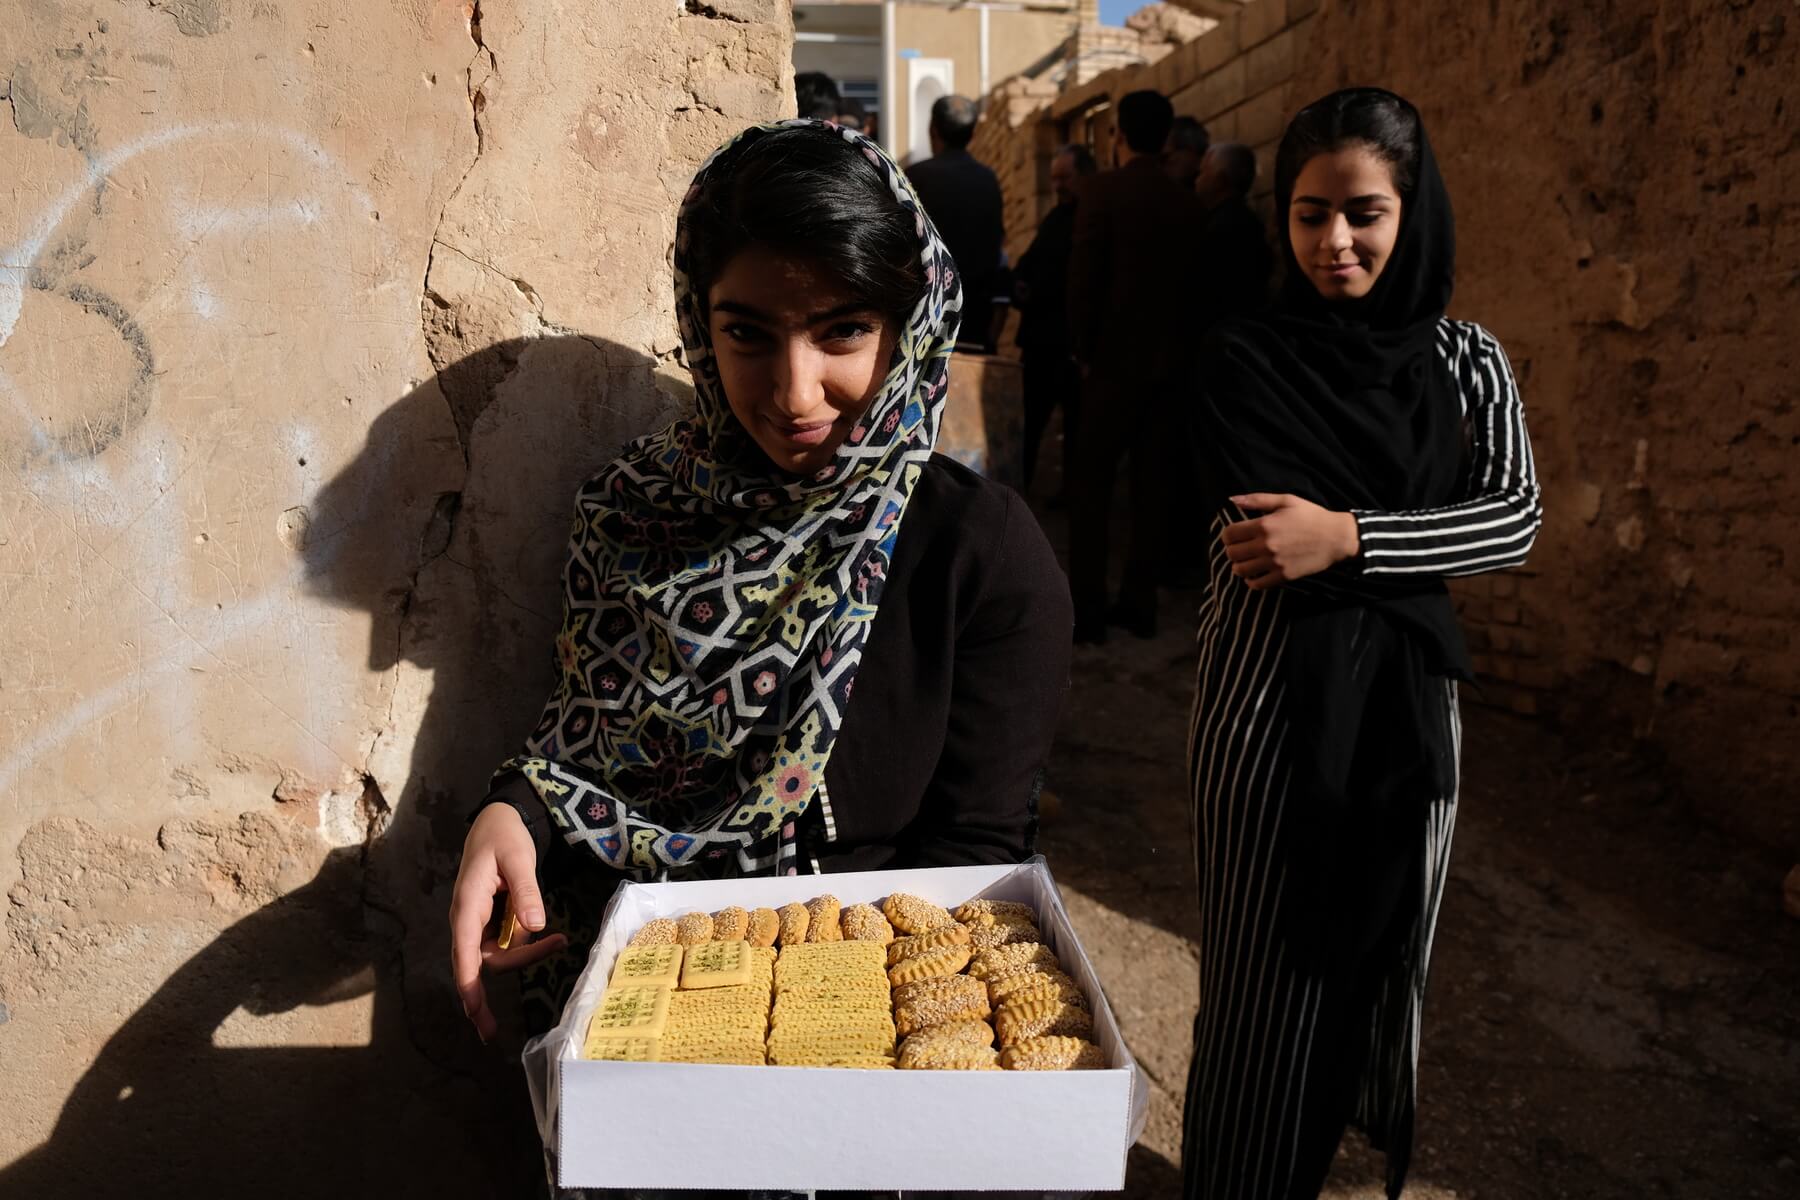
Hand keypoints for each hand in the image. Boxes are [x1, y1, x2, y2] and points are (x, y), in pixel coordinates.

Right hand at [449, 803, 567, 1041]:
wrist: (498, 821)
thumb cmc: (503, 836)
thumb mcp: (519, 857)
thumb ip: (526, 890)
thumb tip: (535, 926)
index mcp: (467, 905)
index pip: (464, 954)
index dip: (469, 987)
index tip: (476, 1015)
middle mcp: (467, 920)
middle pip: (487, 961)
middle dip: (519, 965)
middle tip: (557, 947)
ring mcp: (478, 924)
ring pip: (499, 956)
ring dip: (528, 954)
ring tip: (559, 939)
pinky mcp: (490, 924)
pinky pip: (506, 945)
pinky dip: (526, 946)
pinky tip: (550, 937)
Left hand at [1220, 493, 1358, 589]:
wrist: (1336, 537)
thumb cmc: (1312, 516)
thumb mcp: (1286, 501)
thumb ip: (1257, 500)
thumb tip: (1232, 499)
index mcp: (1264, 525)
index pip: (1229, 534)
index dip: (1227, 535)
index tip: (1234, 536)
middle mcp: (1266, 545)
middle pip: (1232, 553)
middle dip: (1232, 550)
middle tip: (1240, 548)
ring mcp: (1274, 562)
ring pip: (1241, 570)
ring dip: (1239, 566)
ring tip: (1246, 561)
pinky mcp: (1283, 576)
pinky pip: (1257, 584)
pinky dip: (1251, 581)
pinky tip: (1255, 575)